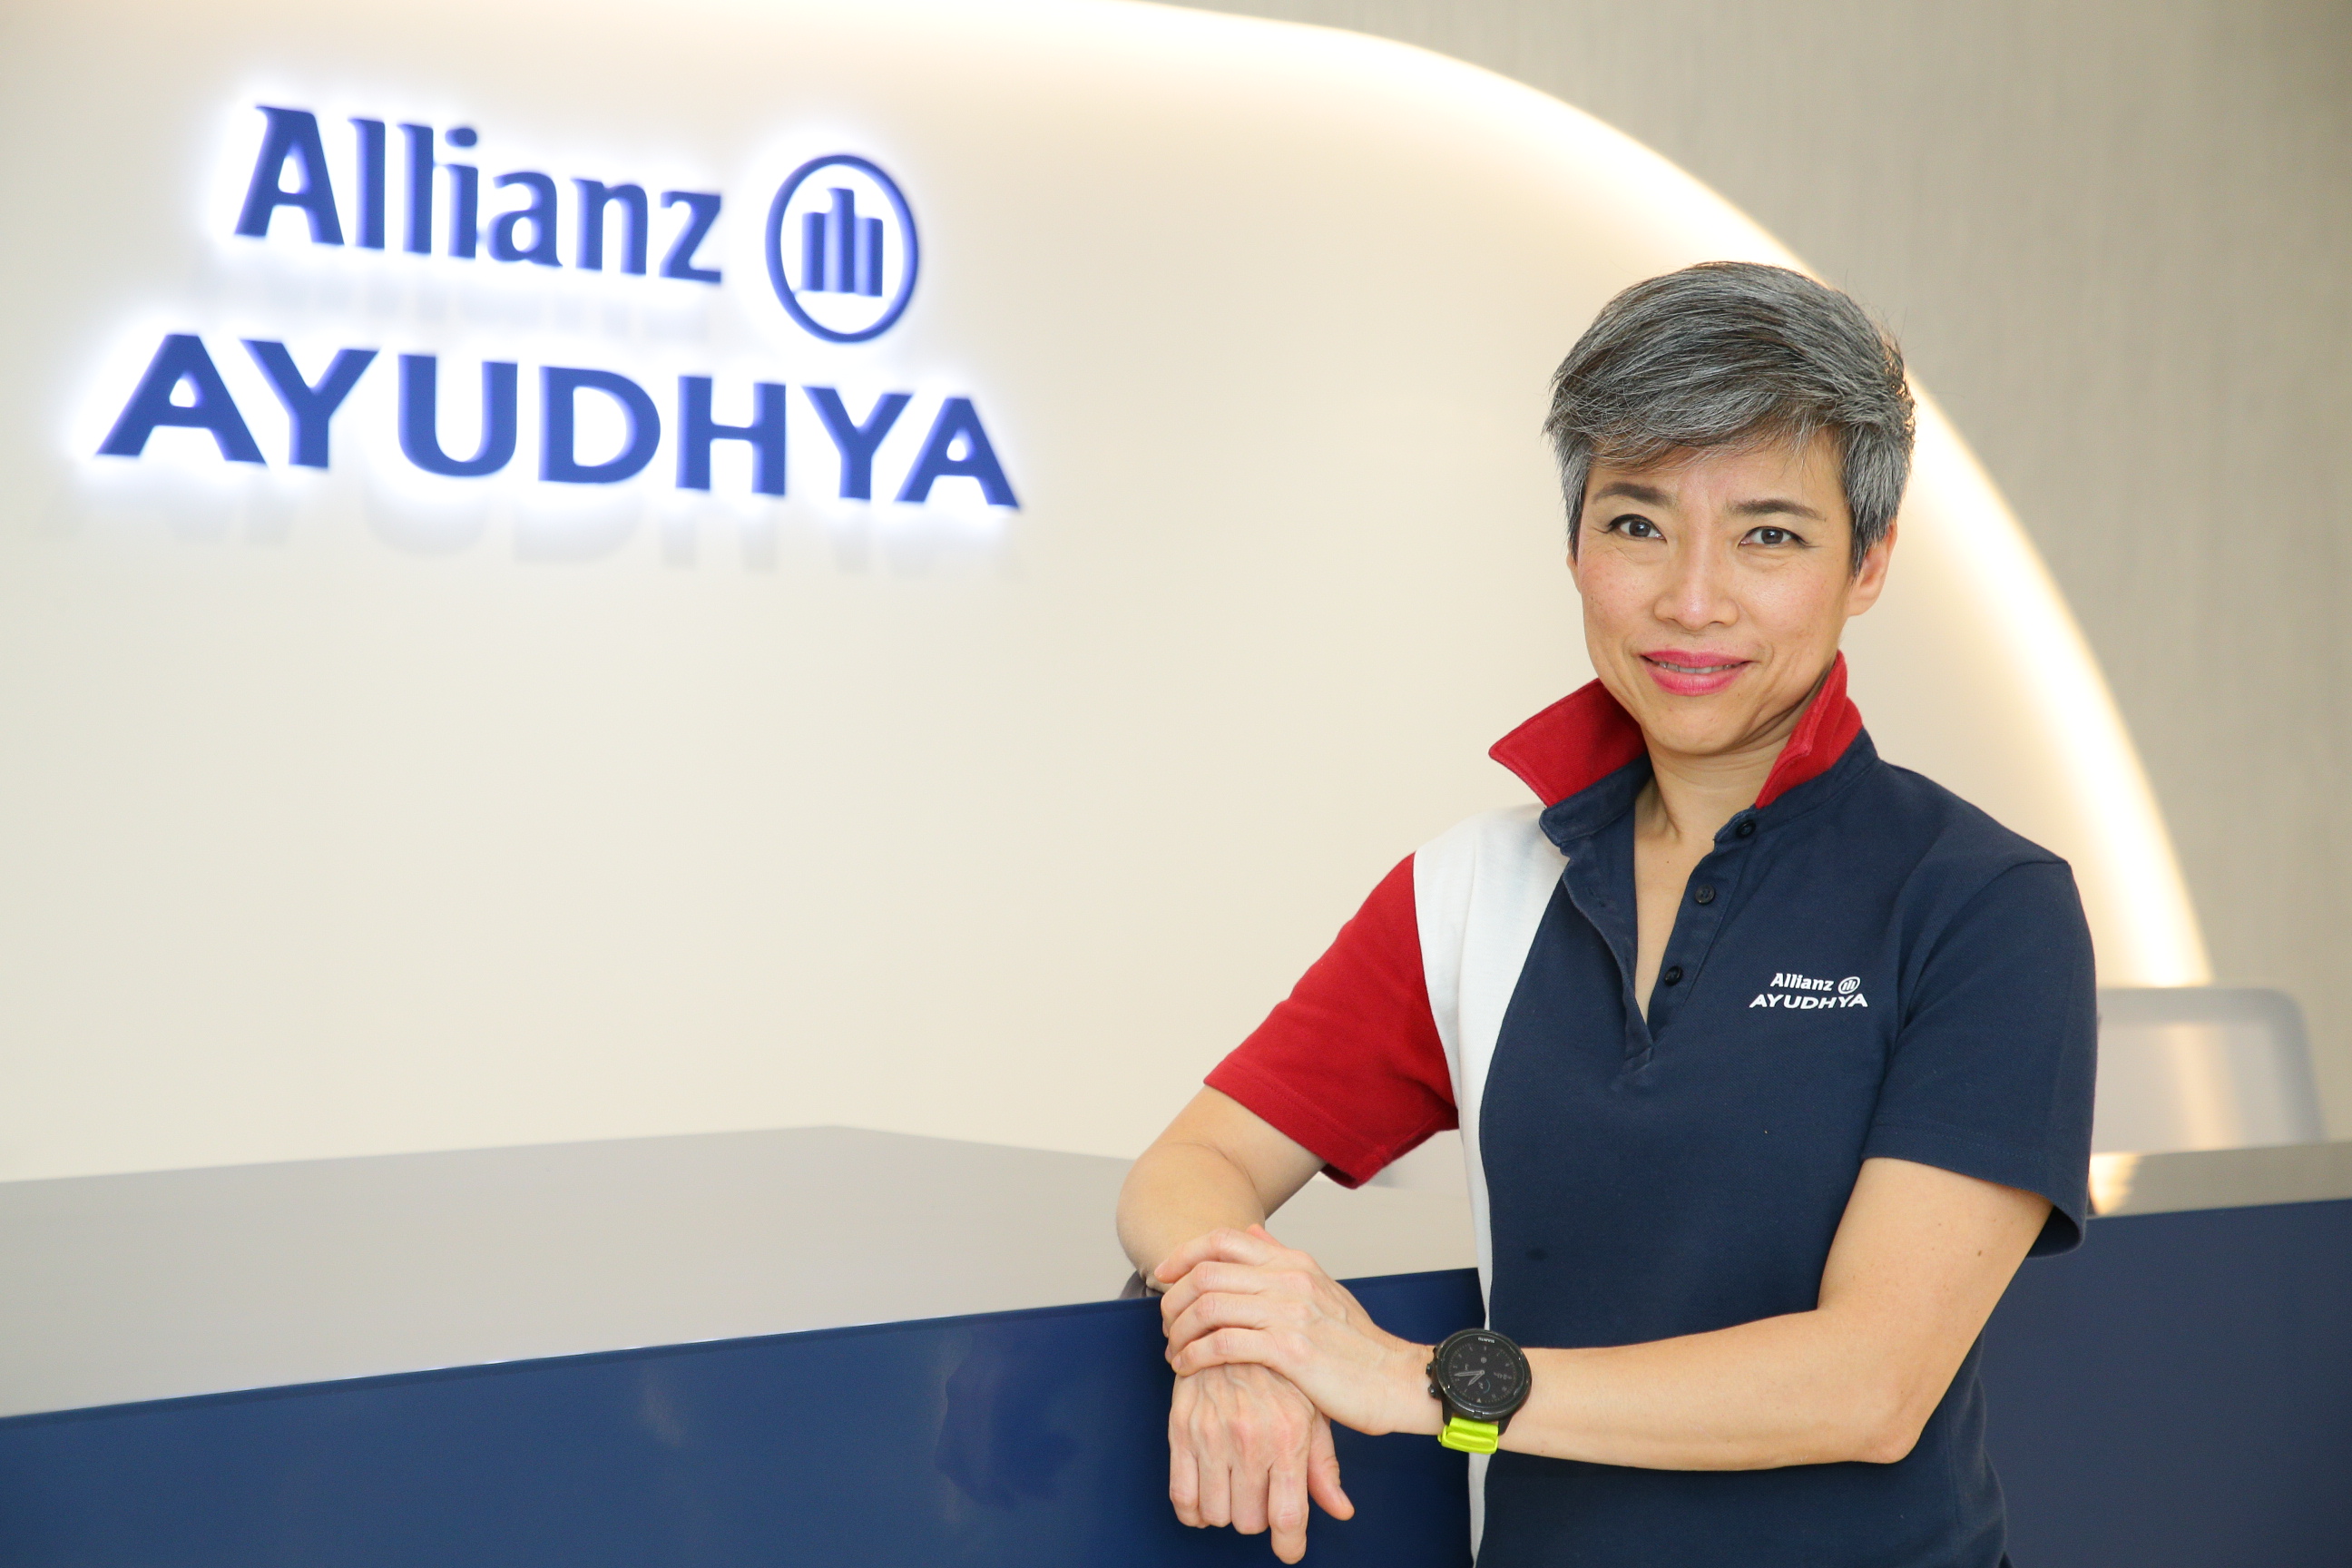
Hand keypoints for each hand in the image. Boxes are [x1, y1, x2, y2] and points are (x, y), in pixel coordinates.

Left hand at [1157, 1225, 1436, 1437]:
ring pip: (1208, 1306)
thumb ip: (1281, 1260)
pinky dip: (1194, 1354)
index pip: (1222, 1239)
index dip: (1182, 1254)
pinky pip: (1223, 1344)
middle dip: (1172, 1299)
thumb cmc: (1356, 1345)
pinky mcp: (1289, 1349)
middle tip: (1164, 1324)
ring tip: (1174, 1351)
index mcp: (1294, 1262)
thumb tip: (1251, 1230)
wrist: (1396, 1380)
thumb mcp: (1321, 1290)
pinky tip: (1187, 1367)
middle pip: (1206, 1272)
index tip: (1162, 1275)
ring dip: (1179, 1331)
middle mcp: (1289, 1279)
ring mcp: (1289, 1312)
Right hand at [1167, 1362, 1352, 1562]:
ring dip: (1227, 1511)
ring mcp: (1212, 1435)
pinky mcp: (1181, 1430)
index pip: (1287, 1516)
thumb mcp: (1312, 1411)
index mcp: (1289, 1435)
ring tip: (1235, 1488)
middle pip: (1249, 1520)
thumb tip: (1341, 1510)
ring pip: (1216, 1513)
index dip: (1289, 1544)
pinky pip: (1182, 1496)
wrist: (1232, 1322)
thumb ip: (1323, 1465)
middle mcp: (1251, 1439)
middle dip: (1258, 1516)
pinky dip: (1194, 1510)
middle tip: (1261, 1495)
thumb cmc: (1280, 1371)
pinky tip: (1207, 1496)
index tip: (1289, 1549)